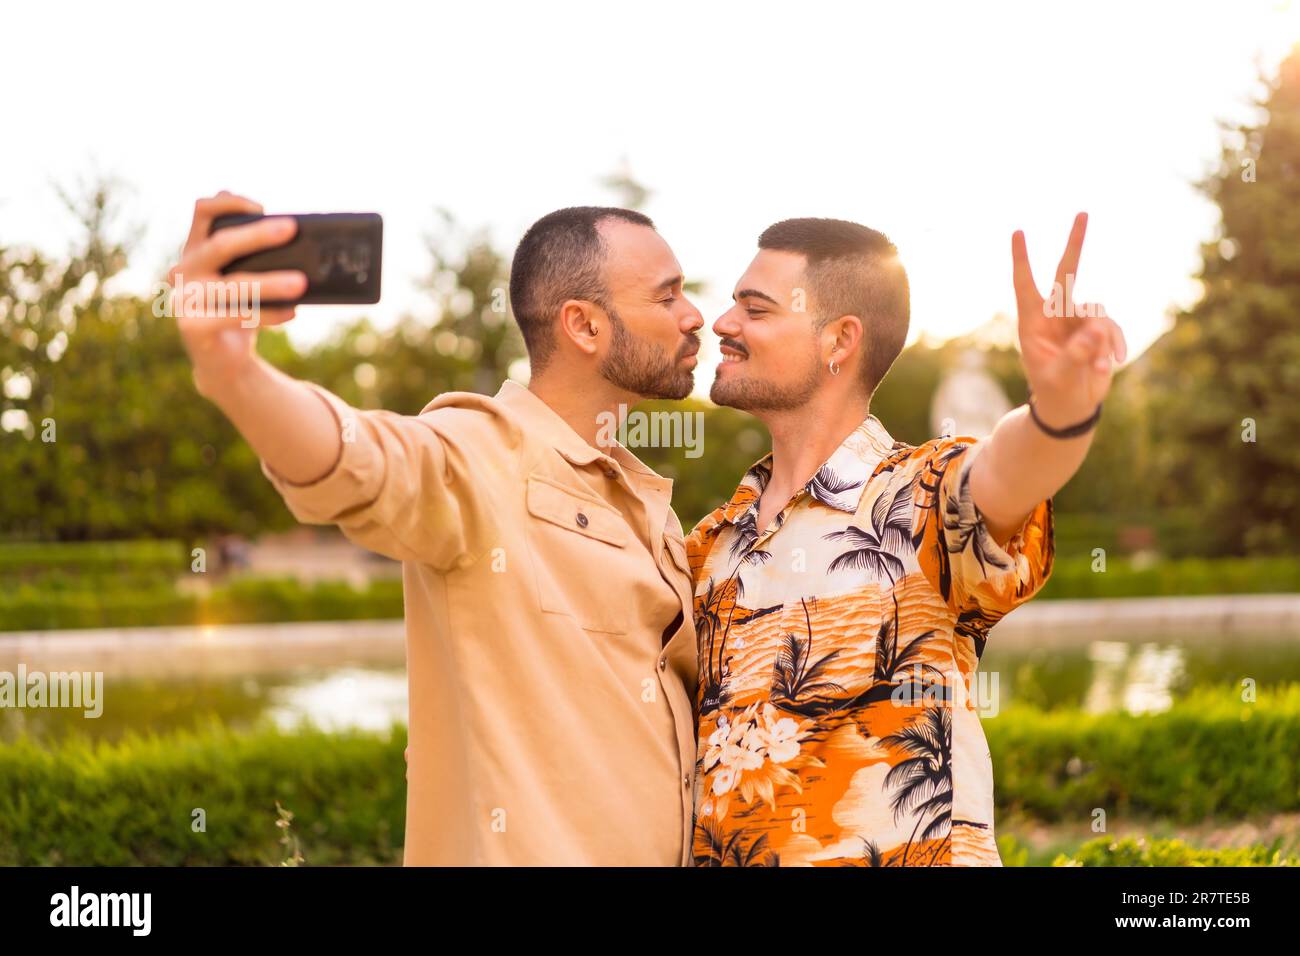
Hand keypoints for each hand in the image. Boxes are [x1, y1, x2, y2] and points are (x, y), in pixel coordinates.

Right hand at [166, 192, 305, 392]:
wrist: (222, 358)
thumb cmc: (237, 308)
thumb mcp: (242, 276)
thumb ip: (253, 254)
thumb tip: (293, 236)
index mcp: (195, 249)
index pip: (203, 211)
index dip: (230, 203)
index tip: (262, 206)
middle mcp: (183, 269)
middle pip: (220, 244)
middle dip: (257, 235)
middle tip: (292, 228)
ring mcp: (183, 299)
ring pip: (233, 284)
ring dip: (271, 282)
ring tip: (302, 282)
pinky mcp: (193, 327)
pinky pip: (238, 317)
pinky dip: (269, 314)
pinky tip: (293, 312)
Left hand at [1011, 213, 1126, 427]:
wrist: (1072, 406)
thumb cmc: (1054, 392)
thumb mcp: (1059, 376)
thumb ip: (1075, 354)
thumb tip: (1096, 328)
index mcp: (1033, 323)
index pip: (1025, 285)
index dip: (1021, 260)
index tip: (1018, 232)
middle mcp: (1056, 315)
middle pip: (1066, 273)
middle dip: (1075, 243)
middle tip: (1082, 212)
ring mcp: (1079, 320)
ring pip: (1096, 309)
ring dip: (1099, 338)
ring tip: (1094, 366)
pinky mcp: (1099, 329)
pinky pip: (1111, 326)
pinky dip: (1113, 346)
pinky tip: (1110, 365)